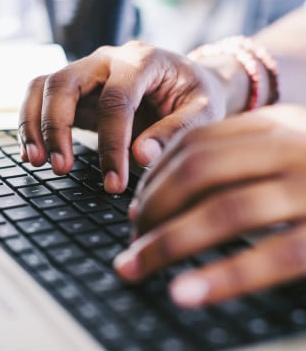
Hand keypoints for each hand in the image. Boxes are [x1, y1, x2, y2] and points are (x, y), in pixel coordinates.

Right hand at [18, 41, 231, 193]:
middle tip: (61, 168)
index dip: (111, 144)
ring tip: (37, 161)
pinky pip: (42, 98)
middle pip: (63, 83)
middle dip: (55, 128)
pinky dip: (32, 123)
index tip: (114, 181)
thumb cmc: (196, 95)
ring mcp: (88, 72)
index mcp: (141, 61)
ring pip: (43, 87)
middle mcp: (107, 60)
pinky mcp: (78, 89)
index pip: (115, 101)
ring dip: (34, 125)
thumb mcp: (204, 112)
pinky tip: (34, 152)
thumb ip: (175, 132)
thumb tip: (140, 157)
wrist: (187, 81)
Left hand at [114, 104, 305, 306]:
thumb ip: (242, 159)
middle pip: (197, 173)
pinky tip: (185, 294)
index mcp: (275, 125)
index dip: (155, 180)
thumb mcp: (290, 148)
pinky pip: (273, 257)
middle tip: (130, 241)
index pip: (193, 145)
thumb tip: (169, 190)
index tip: (135, 209)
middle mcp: (292, 146)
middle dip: (152, 210)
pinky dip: (223, 277)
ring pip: (223, 211)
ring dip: (169, 244)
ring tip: (134, 268)